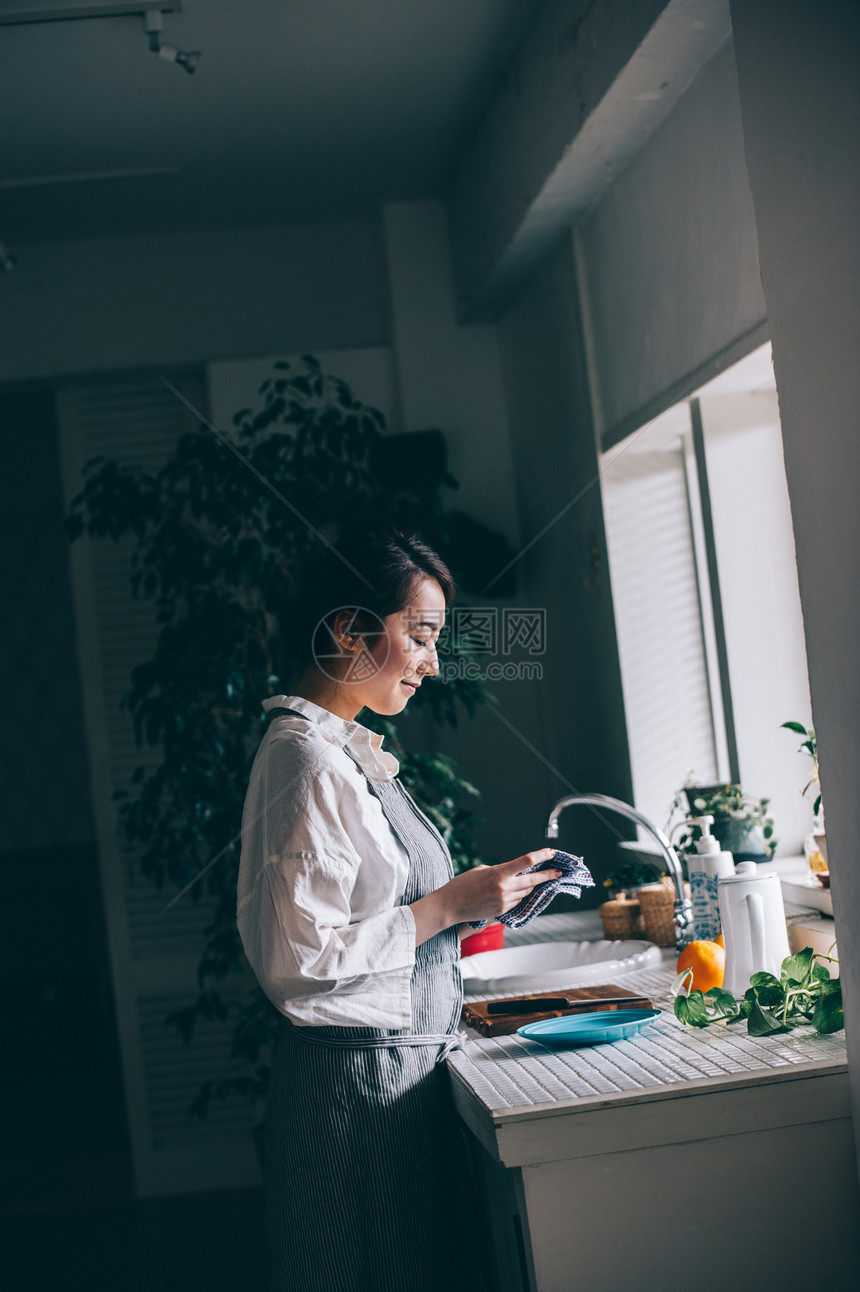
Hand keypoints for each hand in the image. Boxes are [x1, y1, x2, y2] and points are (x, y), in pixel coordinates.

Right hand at [441, 849, 561, 924]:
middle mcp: (504, 888)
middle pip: (533, 880)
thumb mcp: (482, 870)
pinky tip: (514, 891)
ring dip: (530, 885)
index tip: (551, 852)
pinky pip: (517, 901)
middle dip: (547, 875)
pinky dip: (518, 895)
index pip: (526, 862)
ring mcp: (504, 902)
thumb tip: (515, 873)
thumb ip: (500, 871)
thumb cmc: (462, 885)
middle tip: (557, 872)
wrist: (450, 906)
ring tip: (533, 880)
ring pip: (526, 892)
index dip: (541, 856)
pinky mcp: (502, 911)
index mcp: (499, 873)